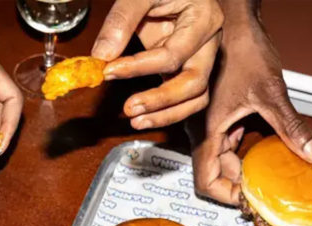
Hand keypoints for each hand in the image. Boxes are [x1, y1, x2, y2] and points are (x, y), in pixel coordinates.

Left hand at [93, 0, 222, 127]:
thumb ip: (121, 20)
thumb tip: (101, 56)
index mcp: (204, 19)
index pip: (172, 55)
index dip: (139, 67)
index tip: (108, 70)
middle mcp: (210, 43)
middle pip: (195, 83)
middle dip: (161, 101)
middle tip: (129, 109)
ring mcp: (203, 58)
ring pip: (196, 98)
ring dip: (167, 114)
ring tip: (136, 121)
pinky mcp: (190, 67)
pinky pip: (186, 97)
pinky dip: (167, 110)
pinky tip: (144, 116)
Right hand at [193, 20, 311, 203]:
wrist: (232, 23)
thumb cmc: (242, 50)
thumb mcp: (271, 93)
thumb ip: (291, 127)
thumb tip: (311, 154)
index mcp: (207, 130)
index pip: (206, 181)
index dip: (226, 196)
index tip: (250, 200)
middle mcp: (203, 132)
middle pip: (215, 174)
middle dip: (239, 185)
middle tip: (266, 193)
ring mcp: (209, 125)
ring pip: (222, 161)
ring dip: (243, 171)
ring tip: (270, 177)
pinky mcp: (218, 118)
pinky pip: (228, 145)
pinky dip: (245, 155)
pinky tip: (266, 154)